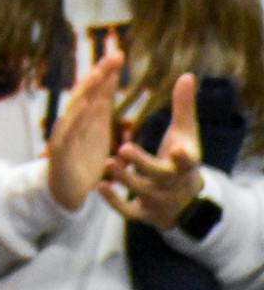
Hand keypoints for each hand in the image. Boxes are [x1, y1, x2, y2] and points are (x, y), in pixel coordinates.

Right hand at [45, 50, 123, 211]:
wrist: (67, 191)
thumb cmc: (82, 161)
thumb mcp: (97, 133)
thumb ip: (100, 110)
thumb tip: (108, 86)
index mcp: (88, 118)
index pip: (98, 91)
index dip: (108, 73)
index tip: (120, 54)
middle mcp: (75, 121)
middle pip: (87, 93)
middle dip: (100, 75)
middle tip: (114, 57)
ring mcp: (65, 134)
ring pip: (77, 107)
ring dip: (88, 90)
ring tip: (100, 75)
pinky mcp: (59, 151)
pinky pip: (68, 133)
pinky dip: (75, 120)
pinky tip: (84, 108)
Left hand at [101, 73, 205, 229]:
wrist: (184, 201)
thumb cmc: (181, 159)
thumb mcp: (185, 135)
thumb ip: (184, 107)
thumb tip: (188, 75)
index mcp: (186, 165)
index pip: (188, 162)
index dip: (184, 157)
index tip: (179, 149)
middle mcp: (174, 185)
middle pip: (160, 177)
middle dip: (143, 164)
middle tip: (124, 146)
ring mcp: (159, 201)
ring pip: (142, 193)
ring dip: (126, 179)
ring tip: (109, 163)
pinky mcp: (145, 214)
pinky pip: (130, 211)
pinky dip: (116, 202)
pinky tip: (101, 186)